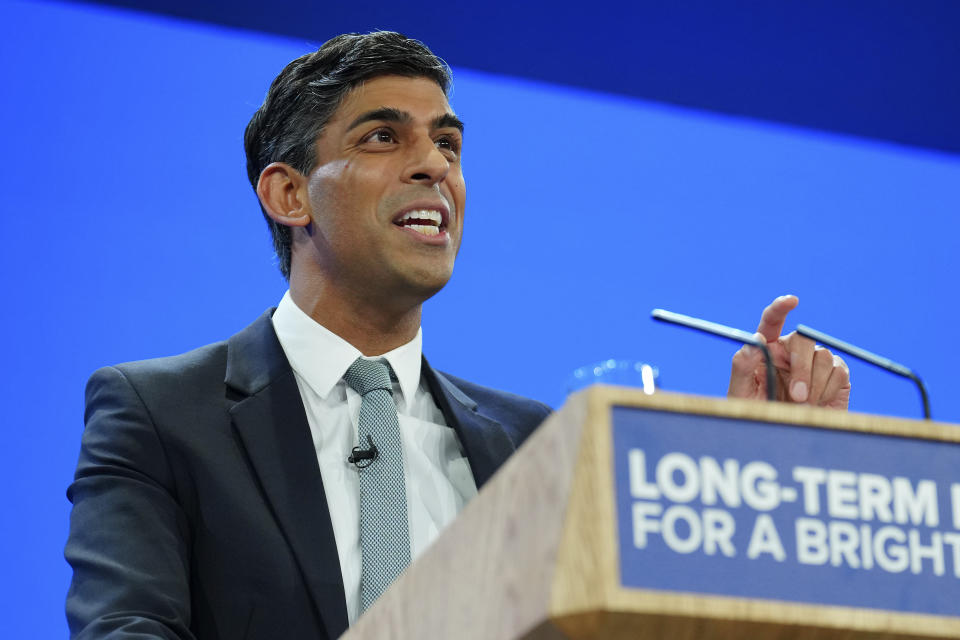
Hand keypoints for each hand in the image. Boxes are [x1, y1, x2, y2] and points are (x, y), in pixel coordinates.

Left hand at [727, 295, 850, 408]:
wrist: (785, 437)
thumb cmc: (758, 415)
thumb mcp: (741, 393)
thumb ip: (742, 366)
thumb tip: (755, 340)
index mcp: (767, 348)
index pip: (771, 320)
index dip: (780, 307)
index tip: (791, 301)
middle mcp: (792, 350)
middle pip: (803, 339)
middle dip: (801, 368)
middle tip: (796, 397)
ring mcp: (816, 360)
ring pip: (823, 356)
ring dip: (813, 385)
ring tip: (802, 407)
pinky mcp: (836, 374)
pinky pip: (839, 370)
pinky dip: (828, 390)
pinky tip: (818, 405)